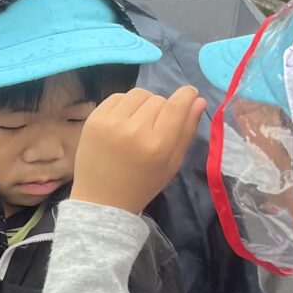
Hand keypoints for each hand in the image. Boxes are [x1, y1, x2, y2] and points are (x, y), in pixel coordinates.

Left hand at [71, 85, 206, 214]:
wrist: (102, 199)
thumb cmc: (142, 184)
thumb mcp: (172, 164)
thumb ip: (186, 131)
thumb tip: (198, 99)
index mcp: (157, 145)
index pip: (176, 105)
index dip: (186, 95)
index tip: (189, 94)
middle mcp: (134, 130)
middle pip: (158, 99)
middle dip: (162, 108)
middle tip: (156, 126)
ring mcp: (110, 123)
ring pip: (138, 94)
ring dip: (144, 104)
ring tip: (139, 122)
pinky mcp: (94, 119)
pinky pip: (117, 97)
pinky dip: (125, 104)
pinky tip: (123, 121)